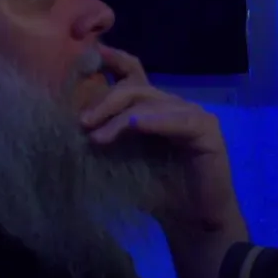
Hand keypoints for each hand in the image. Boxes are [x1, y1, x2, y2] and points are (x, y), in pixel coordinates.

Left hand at [79, 46, 240, 233]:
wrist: (188, 223)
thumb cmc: (152, 192)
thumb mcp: (119, 160)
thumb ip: (103, 137)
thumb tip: (70, 124)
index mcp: (150, 108)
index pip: (131, 74)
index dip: (112, 59)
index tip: (88, 54)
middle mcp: (171, 106)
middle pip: (135, 88)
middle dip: (105, 101)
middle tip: (83, 122)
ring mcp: (191, 115)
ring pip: (151, 103)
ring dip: (121, 118)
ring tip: (98, 136)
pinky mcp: (207, 131)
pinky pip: (180, 120)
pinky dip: (155, 121)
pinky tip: (136, 125)